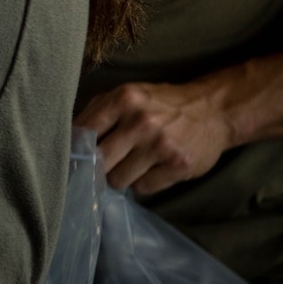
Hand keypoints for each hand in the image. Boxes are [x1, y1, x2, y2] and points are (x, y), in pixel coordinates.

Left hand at [74, 80, 236, 194]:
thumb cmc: (161, 104)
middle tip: (103, 166)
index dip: (75, 149)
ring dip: (121, 177)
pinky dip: (142, 183)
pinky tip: (151, 170)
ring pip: (118, 179)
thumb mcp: (129, 95)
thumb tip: (68, 139)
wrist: (214, 110)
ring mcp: (161, 145)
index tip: (74, 158)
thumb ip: (98, 112)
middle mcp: (141, 122)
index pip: (84, 132)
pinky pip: (143, 188)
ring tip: (132, 165)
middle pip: (99, 161)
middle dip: (97, 167)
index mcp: (124, 99)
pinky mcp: (178, 166)